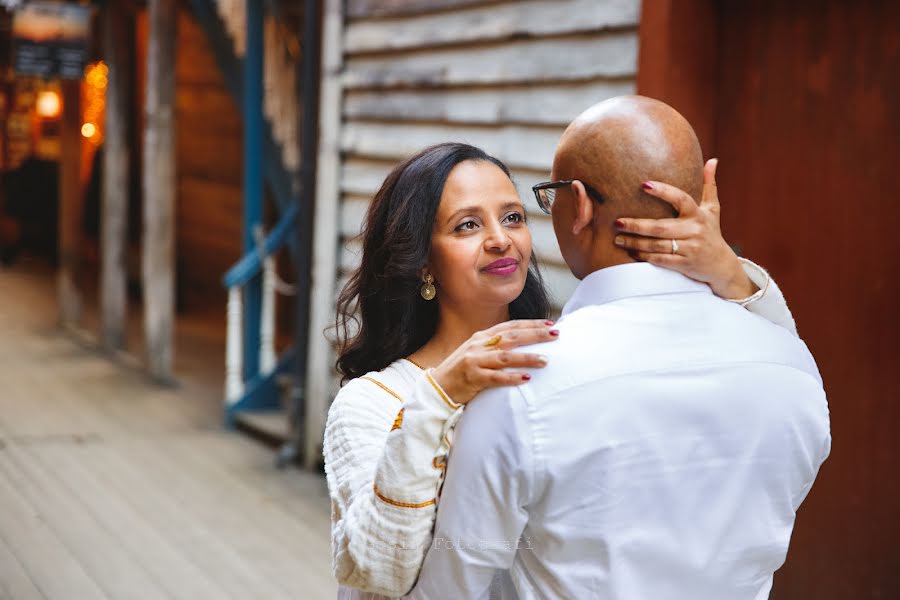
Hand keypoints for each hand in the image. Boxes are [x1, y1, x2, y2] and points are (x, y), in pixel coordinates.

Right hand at [430, 320, 558, 404]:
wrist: (438, 386)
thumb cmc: (462, 370)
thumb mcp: (477, 351)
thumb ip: (496, 345)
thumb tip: (523, 342)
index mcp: (482, 336)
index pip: (510, 326)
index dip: (531, 324)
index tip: (550, 323)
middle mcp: (479, 345)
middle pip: (511, 337)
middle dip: (535, 335)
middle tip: (555, 334)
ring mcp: (474, 361)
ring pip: (505, 356)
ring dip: (527, 358)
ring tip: (545, 360)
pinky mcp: (472, 378)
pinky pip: (495, 377)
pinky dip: (511, 377)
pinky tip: (526, 378)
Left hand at [613, 159, 757, 299]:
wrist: (721, 265)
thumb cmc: (711, 232)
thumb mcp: (712, 209)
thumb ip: (709, 185)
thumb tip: (713, 160)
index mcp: (698, 214)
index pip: (680, 198)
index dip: (663, 191)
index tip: (644, 185)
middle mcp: (694, 230)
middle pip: (661, 227)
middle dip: (637, 225)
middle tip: (617, 222)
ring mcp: (690, 248)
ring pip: (657, 245)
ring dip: (635, 243)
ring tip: (618, 238)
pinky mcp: (685, 264)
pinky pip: (661, 260)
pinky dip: (644, 257)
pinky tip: (631, 253)